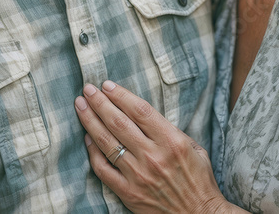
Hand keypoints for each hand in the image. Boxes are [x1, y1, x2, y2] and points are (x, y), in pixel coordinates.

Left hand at [74, 80, 238, 213]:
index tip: (107, 85)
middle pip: (119, 122)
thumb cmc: (199, 180)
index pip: (140, 111)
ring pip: (107, 143)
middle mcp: (153, 156)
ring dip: (90, 121)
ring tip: (80, 106)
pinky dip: (93, 152)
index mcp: (172, 141)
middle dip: (99, 103)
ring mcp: (138, 176)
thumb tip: (144, 114)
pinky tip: (87, 138)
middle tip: (87, 90)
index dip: (121, 95)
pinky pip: (103, 169)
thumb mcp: (195, 148)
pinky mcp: (129, 193)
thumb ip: (170, 130)